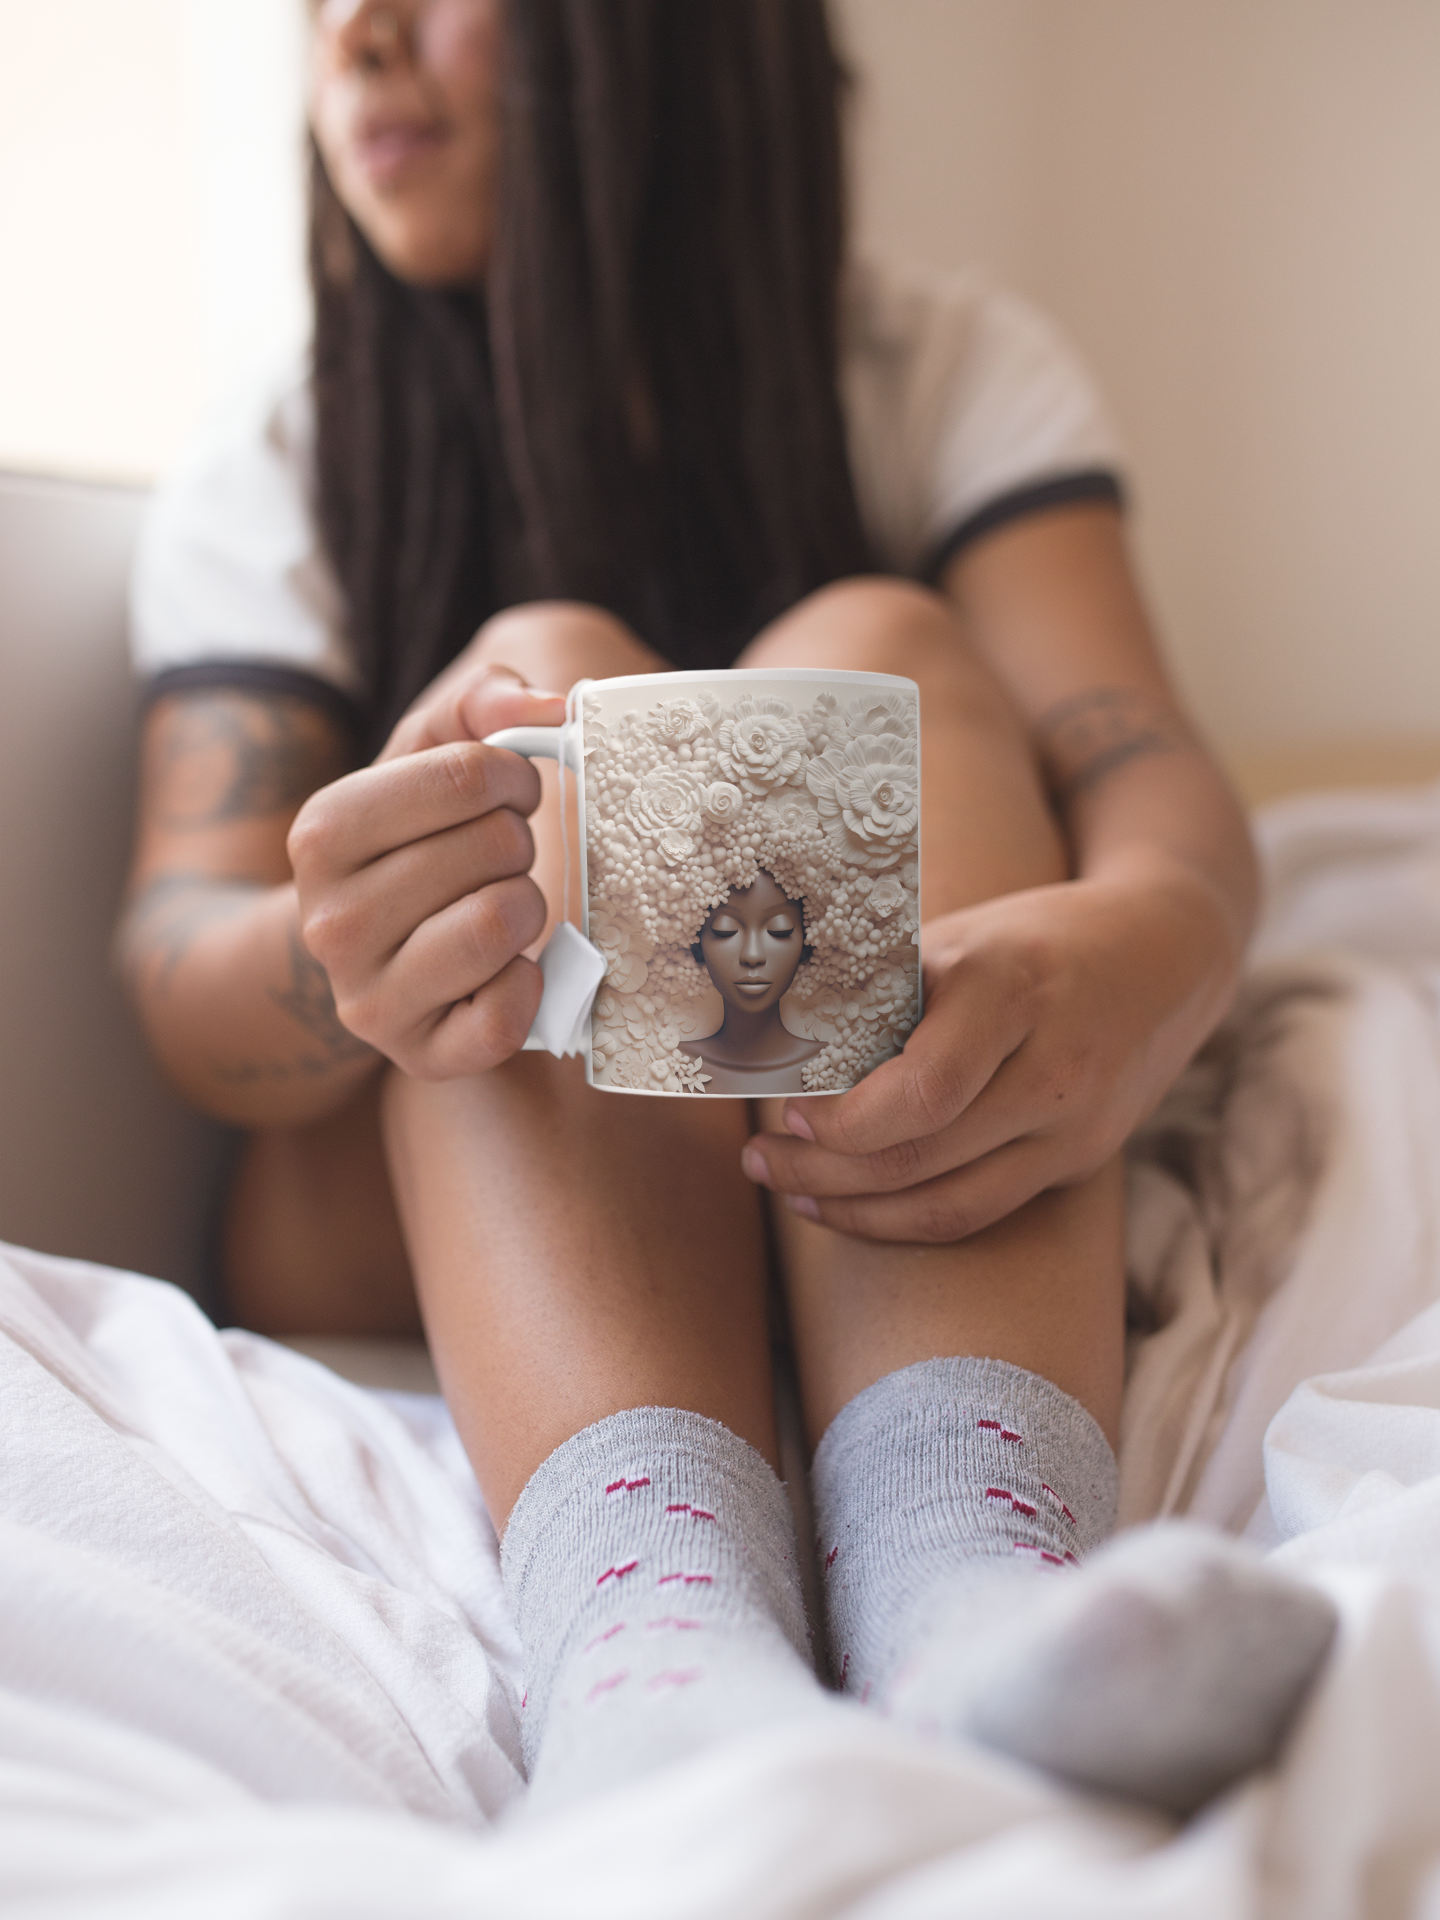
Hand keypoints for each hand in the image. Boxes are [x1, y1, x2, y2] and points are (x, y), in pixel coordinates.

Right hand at [288, 666, 566, 1077]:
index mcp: (322, 833)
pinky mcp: (417, 1057)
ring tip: (498, 907)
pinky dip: (528, 986)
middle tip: (495, 858)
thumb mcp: (425, 756)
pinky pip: (506, 1016)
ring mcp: (368, 1000)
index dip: (513, 777)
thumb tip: (547, 707)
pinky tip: (505, 970)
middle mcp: (330, 922)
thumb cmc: (410, 842)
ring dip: (526, 906)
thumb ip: (481, 701)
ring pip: (503, 922)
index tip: (505, 793)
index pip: (468, 774)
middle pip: (495, 847)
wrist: (362, 954)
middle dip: (516, 843)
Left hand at [743, 871, 1230, 1240]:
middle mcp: (1052, 1068)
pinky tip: (854, 1207)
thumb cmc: (1036, 938)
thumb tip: (778, 1035)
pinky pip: (980, 1211)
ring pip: (948, 1204)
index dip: (844, 1121)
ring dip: (855, 1210)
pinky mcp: (1080, 1162)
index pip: (923, 1090)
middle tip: (759, 1160)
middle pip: (921, 1156)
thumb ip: (886, 988)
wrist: (1169, 954)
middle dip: (823, 1171)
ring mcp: (1074, 1126)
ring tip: (791, 1191)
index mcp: (1012, 991)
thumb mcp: (962, 935)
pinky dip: (907, 1219)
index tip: (787, 1112)